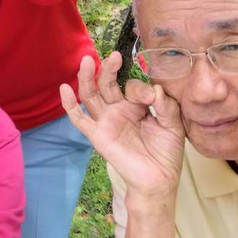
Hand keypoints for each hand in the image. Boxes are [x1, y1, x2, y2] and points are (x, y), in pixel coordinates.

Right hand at [60, 52, 184, 199]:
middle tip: (114, 56)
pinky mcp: (97, 135)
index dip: (141, 88)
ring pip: (90, 95)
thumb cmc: (166, 152)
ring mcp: (106, 121)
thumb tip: (155, 89)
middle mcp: (118, 109)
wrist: (159, 180)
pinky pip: (79, 119)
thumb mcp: (173, 125)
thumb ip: (166, 106)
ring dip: (87, 77)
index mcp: (136, 104)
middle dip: (108, 69)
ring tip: (87, 61)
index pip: (132, 86)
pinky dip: (69, 105)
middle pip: (106, 83)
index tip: (152, 97)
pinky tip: (64, 89)